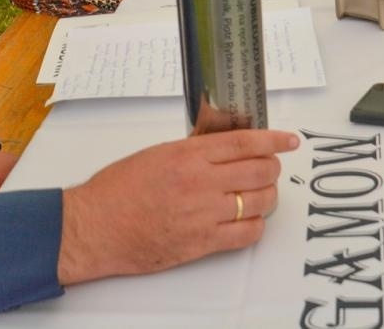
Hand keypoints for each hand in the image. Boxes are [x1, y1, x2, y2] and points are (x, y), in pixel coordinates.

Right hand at [56, 129, 298, 284]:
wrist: (94, 227)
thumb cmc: (116, 189)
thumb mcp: (157, 153)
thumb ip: (193, 151)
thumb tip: (226, 148)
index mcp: (188, 155)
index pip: (245, 143)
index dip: (273, 141)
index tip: (289, 141)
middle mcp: (200, 182)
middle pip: (259, 172)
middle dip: (271, 169)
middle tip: (268, 169)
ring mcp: (203, 214)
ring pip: (258, 202)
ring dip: (266, 197)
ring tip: (258, 195)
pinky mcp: (201, 243)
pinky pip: (245, 234)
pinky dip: (255, 226)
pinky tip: (247, 221)